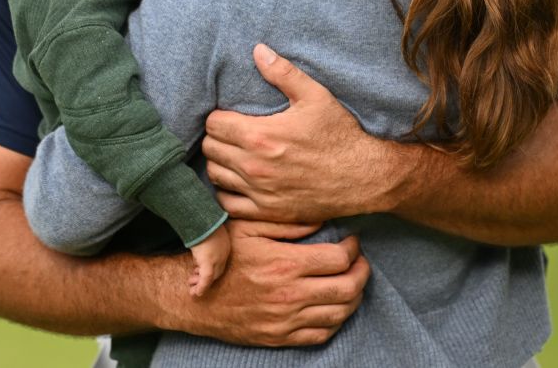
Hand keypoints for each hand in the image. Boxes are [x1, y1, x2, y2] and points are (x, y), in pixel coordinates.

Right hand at [173, 218, 369, 346]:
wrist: (195, 299)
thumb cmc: (223, 259)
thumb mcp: (248, 227)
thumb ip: (287, 222)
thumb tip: (322, 218)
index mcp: (285, 264)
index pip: (339, 259)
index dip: (353, 249)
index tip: (352, 242)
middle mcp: (290, 295)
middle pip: (347, 288)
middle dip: (363, 273)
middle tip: (361, 262)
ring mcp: (286, 320)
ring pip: (339, 314)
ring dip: (354, 297)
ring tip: (352, 282)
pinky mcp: (280, 338)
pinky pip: (321, 335)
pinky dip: (336, 321)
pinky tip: (335, 306)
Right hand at [188, 226, 229, 296]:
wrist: (200, 217)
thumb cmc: (200, 219)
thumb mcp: (204, 228)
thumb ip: (204, 235)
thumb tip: (194, 235)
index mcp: (224, 243)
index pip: (220, 261)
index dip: (210, 269)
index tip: (198, 270)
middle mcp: (224, 252)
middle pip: (218, 271)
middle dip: (206, 278)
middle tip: (192, 280)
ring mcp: (217, 258)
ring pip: (212, 277)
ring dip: (201, 284)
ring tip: (192, 287)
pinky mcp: (208, 262)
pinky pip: (206, 279)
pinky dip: (202, 287)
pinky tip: (197, 293)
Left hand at [202, 43, 411, 221]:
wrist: (364, 177)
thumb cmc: (340, 135)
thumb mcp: (315, 96)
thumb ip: (283, 73)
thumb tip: (258, 50)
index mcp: (260, 135)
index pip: (213, 124)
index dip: (219, 116)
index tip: (231, 116)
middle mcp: (254, 167)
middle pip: (209, 149)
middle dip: (217, 137)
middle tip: (232, 133)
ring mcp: (259, 193)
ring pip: (214, 176)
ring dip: (220, 163)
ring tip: (233, 155)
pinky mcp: (267, 212)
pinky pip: (228, 205)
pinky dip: (228, 193)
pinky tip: (239, 182)